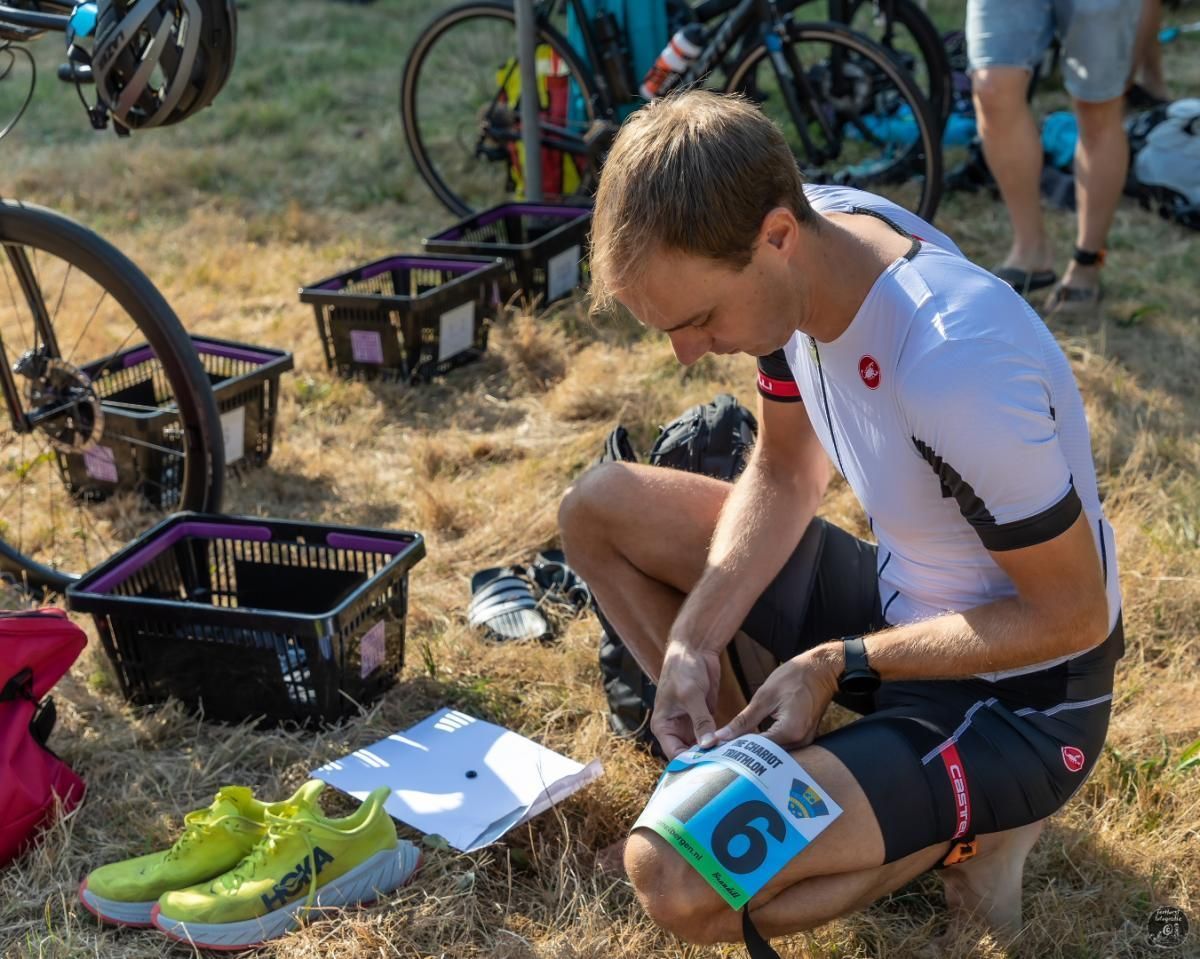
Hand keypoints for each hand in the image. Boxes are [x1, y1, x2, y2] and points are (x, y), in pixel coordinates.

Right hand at [651, 639, 721, 758]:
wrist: (694, 650)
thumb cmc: (683, 669)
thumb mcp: (691, 695)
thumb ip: (700, 721)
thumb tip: (707, 745)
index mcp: (663, 726)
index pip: (675, 755)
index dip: (691, 764)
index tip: (710, 769)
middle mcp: (675, 729)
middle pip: (689, 755)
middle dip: (706, 761)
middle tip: (726, 768)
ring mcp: (690, 725)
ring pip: (702, 748)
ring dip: (716, 752)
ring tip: (733, 760)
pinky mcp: (705, 719)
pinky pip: (713, 736)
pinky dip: (722, 741)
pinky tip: (736, 746)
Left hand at [712, 646, 839, 748]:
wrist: (821, 669)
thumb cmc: (795, 677)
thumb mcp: (764, 696)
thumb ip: (744, 720)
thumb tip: (723, 736)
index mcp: (790, 731)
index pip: (758, 750)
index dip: (737, 751)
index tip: (718, 750)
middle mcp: (800, 742)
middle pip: (767, 756)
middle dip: (745, 753)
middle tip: (722, 751)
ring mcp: (804, 741)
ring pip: (774, 753)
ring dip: (755, 750)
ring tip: (733, 746)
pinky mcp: (804, 738)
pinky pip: (782, 747)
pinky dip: (766, 744)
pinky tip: (751, 740)